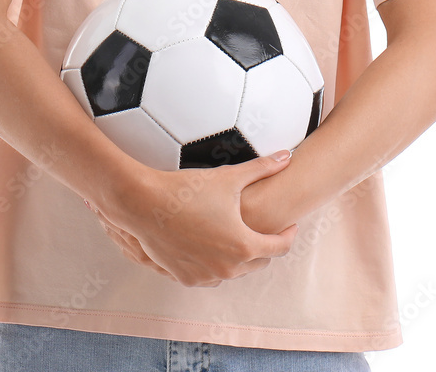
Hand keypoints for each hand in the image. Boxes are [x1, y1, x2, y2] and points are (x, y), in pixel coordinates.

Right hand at [90, 151, 298, 287]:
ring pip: (234, 271)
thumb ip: (262, 168)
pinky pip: (211, 276)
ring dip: (241, 257)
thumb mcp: (229, 177)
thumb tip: (287, 156)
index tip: (290, 225)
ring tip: (239, 236)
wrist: (145, 204)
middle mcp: (227, 268)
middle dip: (265, 245)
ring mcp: (206, 276)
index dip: (288, 234)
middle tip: (265, 229)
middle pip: (259, 262)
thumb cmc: (188, 190)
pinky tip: (215, 248)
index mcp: (244, 245)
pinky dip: (217, 264)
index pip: (279, 247)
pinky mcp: (186, 278)